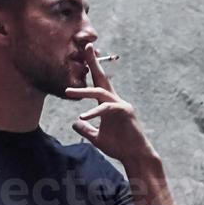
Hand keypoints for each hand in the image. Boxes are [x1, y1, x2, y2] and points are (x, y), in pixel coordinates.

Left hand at [65, 43, 155, 164]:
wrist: (135, 157)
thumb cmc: (119, 147)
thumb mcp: (97, 138)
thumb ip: (86, 130)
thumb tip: (75, 123)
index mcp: (109, 105)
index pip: (98, 84)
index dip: (92, 69)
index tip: (86, 53)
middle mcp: (115, 101)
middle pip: (103, 78)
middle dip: (94, 63)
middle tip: (85, 47)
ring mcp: (121, 105)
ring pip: (101, 92)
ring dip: (83, 91)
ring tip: (68, 92)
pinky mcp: (125, 112)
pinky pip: (106, 109)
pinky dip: (94, 112)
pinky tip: (83, 117)